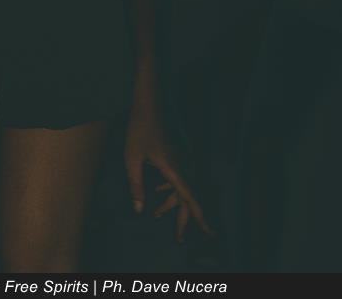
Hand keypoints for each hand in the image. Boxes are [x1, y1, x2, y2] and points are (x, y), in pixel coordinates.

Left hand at [124, 101, 215, 243]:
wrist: (147, 104)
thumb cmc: (139, 130)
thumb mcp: (132, 159)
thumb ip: (136, 185)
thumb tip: (139, 209)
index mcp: (174, 170)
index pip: (190, 199)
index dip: (199, 217)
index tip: (210, 232)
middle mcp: (180, 167)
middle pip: (186, 198)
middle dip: (183, 219)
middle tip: (179, 238)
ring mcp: (177, 160)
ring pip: (179, 188)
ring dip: (170, 202)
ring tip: (157, 215)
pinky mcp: (172, 155)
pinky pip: (175, 177)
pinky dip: (168, 188)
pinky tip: (156, 190)